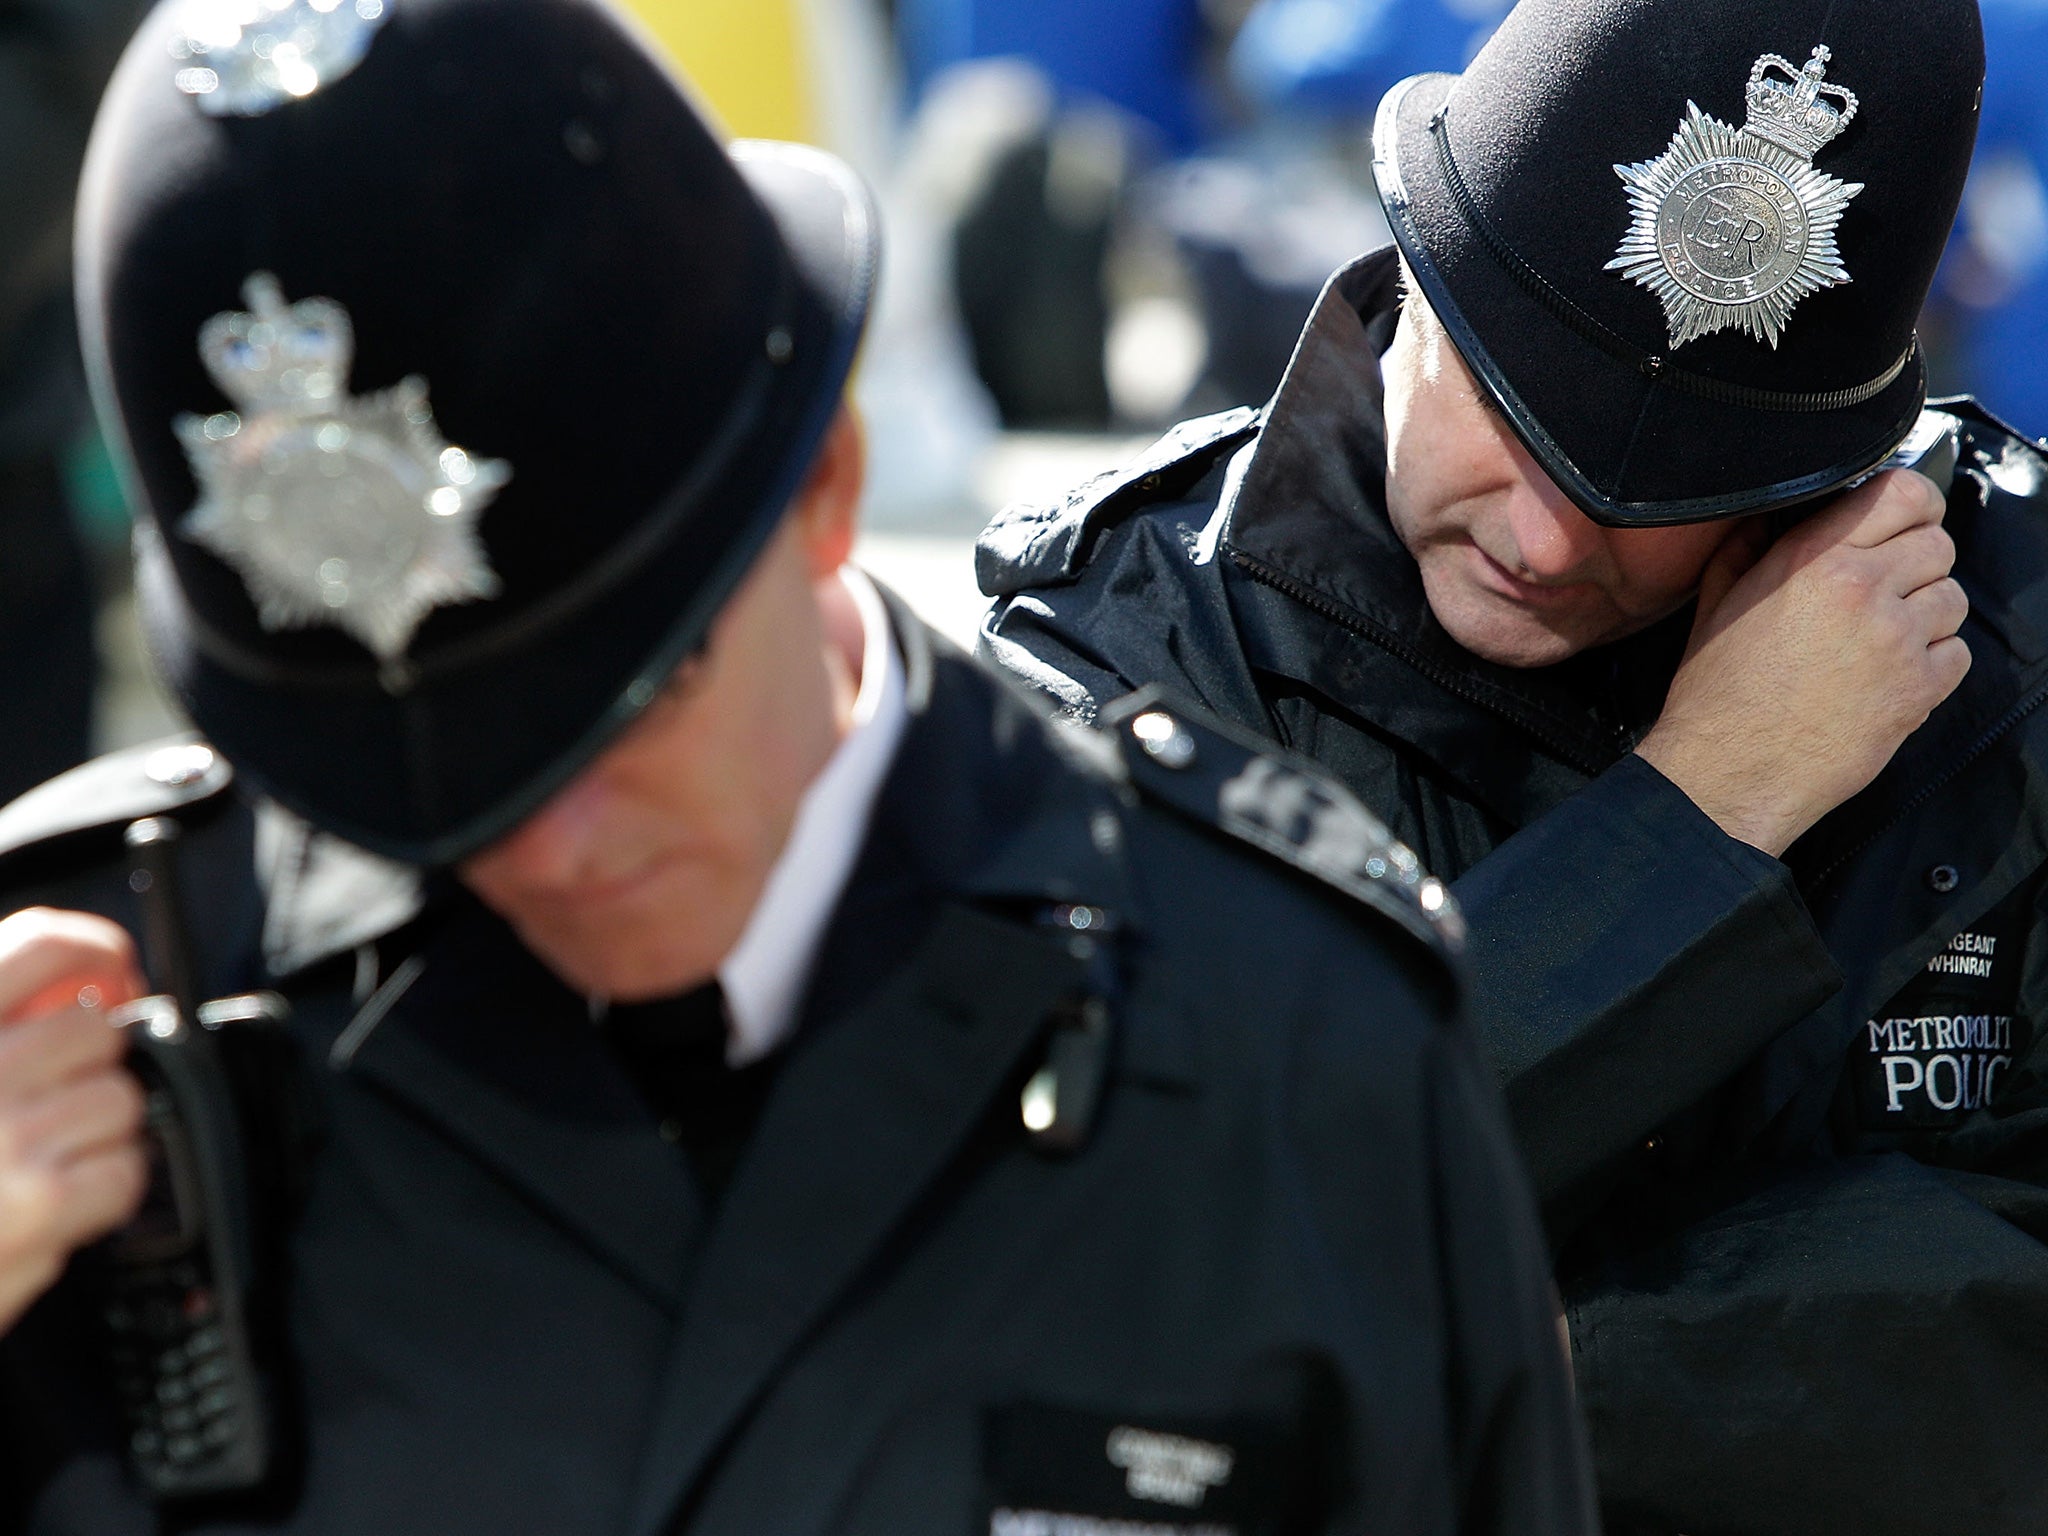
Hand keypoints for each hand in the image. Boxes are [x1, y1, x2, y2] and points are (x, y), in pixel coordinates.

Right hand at [0, 909, 148, 1335]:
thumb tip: (65, 982)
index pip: (40, 946)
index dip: (94, 949)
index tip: (111, 967)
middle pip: (98, 1028)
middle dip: (88, 1064)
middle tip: (53, 1099)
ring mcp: (9, 1134)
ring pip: (120, 1099)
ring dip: (96, 1132)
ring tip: (40, 1160)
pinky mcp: (42, 1201)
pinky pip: (125, 1169)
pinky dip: (104, 1190)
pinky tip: (54, 1202)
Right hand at [1636, 470, 1970, 857]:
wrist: (1728, 773)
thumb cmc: (1716, 697)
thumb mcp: (1715, 606)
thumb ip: (1745, 551)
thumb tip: (1768, 521)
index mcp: (1812, 560)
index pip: (1903, 494)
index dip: (1913, 504)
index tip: (1906, 520)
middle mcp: (1862, 590)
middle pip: (1937, 544)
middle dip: (1916, 563)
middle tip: (1885, 591)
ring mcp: (1896, 641)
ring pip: (1952, 598)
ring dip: (1925, 614)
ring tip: (1882, 639)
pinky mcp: (1918, 690)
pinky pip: (1957, 654)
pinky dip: (1934, 662)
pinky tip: (1891, 675)